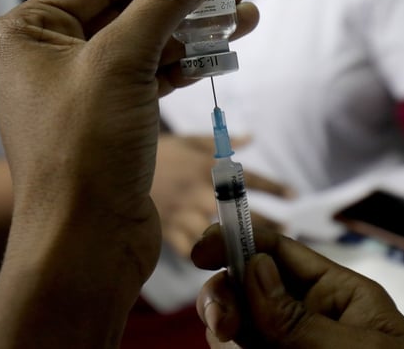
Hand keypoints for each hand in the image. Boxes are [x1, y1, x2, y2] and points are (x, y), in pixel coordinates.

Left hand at [0, 0, 258, 285]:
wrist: (84, 247)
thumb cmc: (84, 151)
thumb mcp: (125, 60)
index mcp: (23, 33)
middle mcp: (42, 56)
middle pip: (125, 8)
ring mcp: (75, 89)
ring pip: (143, 42)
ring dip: (193, 30)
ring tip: (245, 16)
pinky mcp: (105, 118)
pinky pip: (148, 75)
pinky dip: (185, 62)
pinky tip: (223, 50)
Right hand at [154, 135, 289, 256]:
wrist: (110, 167)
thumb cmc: (155, 153)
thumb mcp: (188, 140)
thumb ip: (220, 142)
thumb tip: (251, 137)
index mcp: (206, 168)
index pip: (248, 178)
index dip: (274, 187)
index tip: (293, 195)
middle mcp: (199, 193)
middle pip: (241, 212)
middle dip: (268, 220)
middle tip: (291, 228)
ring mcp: (183, 215)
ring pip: (221, 235)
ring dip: (243, 243)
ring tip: (263, 253)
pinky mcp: (168, 232)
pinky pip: (192, 252)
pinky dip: (207, 259)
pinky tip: (222, 266)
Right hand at [192, 225, 403, 348]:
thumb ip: (299, 317)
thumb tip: (254, 266)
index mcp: (340, 295)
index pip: (282, 252)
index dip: (240, 242)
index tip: (203, 252)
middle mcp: (311, 318)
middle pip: (250, 287)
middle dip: (226, 294)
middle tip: (220, 323)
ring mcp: (293, 348)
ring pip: (239, 325)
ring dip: (224, 328)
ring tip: (228, 344)